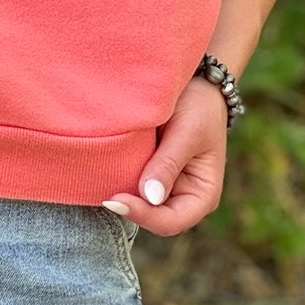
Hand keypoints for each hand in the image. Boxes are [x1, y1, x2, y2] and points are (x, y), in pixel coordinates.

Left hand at [101, 75, 228, 236]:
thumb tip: (150, 196)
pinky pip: (132, 186)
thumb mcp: (188, 131)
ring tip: (102, 182)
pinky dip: (119, 182)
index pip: (171, 222)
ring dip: (122, 196)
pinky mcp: (149, 173)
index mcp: (203, 195)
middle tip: (103, 194)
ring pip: (140, 205)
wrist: (196, 82)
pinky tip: (104, 172)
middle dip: (130, 209)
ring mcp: (165, 188)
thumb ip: (169, 163)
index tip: (116, 200)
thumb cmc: (199, 105)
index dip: (144, 216)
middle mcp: (184, 198)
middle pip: (153, 219)